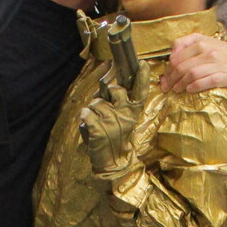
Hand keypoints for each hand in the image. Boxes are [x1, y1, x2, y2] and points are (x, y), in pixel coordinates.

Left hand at [80, 61, 149, 180]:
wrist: (113, 162)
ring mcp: (112, 122)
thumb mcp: (123, 120)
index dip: (142, 77)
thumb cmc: (116, 137)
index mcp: (133, 112)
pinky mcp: (98, 130)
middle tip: (105, 103)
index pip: (140, 91)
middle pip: (114, 90)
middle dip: (107, 92)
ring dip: (92, 110)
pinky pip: (86, 113)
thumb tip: (109, 85)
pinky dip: (84, 117)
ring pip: (96, 102)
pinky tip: (88, 126)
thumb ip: (119, 103)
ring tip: (97, 122)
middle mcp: (125, 115)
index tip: (143, 64)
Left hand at [162, 34, 226, 94]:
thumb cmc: (219, 52)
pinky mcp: (225, 76)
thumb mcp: (203, 41)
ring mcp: (217, 64)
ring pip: (192, 74)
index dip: (168, 69)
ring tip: (176, 90)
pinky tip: (189, 90)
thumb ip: (185, 43)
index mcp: (200, 42)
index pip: (177, 57)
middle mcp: (208, 52)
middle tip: (168, 87)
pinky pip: (206, 82)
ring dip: (181, 84)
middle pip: (182, 66)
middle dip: (172, 79)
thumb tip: (170, 55)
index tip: (166, 78)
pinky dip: (195, 87)